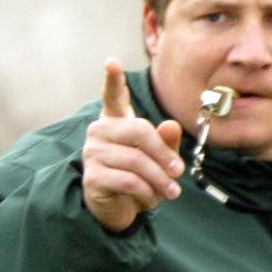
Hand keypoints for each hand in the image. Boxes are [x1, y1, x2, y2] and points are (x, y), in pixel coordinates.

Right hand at [81, 57, 183, 232]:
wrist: (118, 210)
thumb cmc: (138, 178)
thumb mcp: (158, 159)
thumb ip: (166, 142)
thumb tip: (171, 125)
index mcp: (115, 121)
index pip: (113, 98)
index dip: (113, 81)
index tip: (112, 62)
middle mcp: (99, 132)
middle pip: (139, 131)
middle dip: (164, 154)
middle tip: (179, 172)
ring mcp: (92, 154)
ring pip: (136, 161)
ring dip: (159, 180)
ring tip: (171, 192)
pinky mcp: (92, 177)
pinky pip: (129, 181)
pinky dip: (147, 193)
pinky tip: (151, 200)